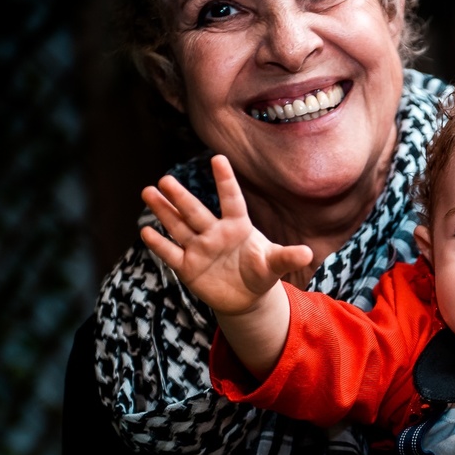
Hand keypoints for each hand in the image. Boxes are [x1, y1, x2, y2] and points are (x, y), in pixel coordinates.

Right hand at [140, 154, 311, 315]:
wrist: (245, 297)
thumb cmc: (261, 272)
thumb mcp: (275, 265)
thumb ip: (287, 257)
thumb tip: (309, 254)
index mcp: (238, 226)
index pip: (231, 199)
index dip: (225, 180)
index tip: (218, 158)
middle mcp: (214, 232)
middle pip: (195, 211)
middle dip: (180, 198)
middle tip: (165, 180)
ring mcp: (199, 248)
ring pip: (178, 226)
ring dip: (163, 211)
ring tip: (148, 192)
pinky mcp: (188, 266)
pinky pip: (171, 253)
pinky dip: (159, 244)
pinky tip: (145, 230)